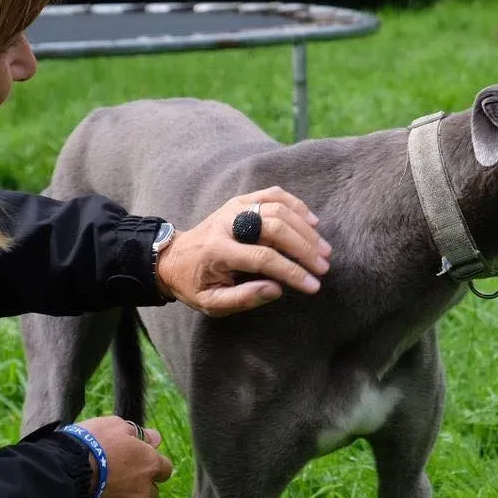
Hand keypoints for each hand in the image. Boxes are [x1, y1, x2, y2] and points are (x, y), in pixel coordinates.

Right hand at [72, 416, 173, 497]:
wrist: (60, 471)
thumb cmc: (89, 442)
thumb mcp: (114, 426)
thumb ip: (138, 434)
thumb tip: (154, 439)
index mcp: (149, 466)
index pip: (164, 469)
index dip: (150, 464)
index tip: (137, 461)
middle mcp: (143, 493)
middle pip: (148, 493)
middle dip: (136, 487)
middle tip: (114, 478)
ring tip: (100, 497)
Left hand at [156, 186, 331, 316]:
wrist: (173, 258)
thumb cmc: (194, 284)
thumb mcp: (211, 303)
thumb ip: (243, 298)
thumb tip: (277, 289)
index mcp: (218, 250)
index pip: (263, 257)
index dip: (292, 271)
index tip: (313, 285)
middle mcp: (227, 223)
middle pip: (275, 228)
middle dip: (304, 247)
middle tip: (323, 265)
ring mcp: (235, 208)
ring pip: (278, 208)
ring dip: (305, 228)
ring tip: (323, 249)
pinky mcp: (241, 201)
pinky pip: (273, 195)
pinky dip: (296, 205)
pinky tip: (312, 221)